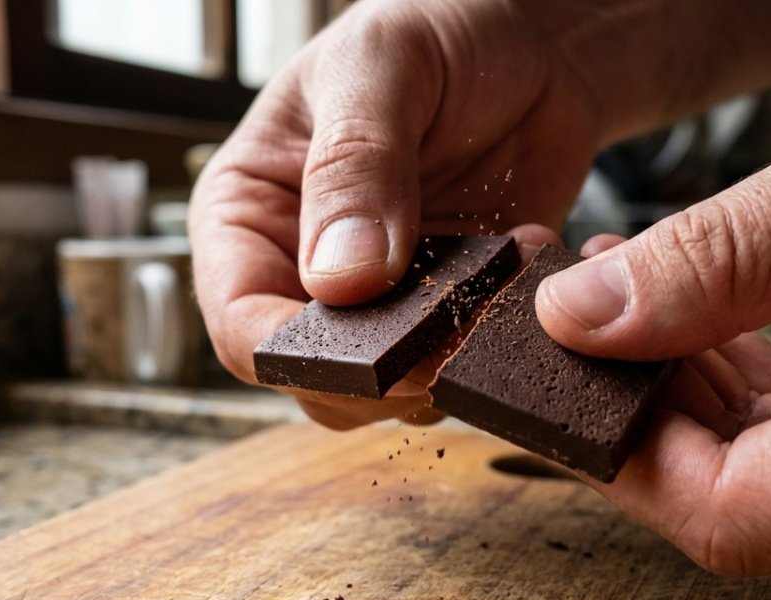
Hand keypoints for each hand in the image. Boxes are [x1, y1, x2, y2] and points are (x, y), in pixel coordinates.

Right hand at [189, 0, 770, 428]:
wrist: (530, 45)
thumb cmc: (436, 34)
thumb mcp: (379, 71)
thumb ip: (354, 167)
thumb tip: (339, 278)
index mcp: (249, 216)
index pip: (240, 324)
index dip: (295, 356)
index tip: (371, 351)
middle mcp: (301, 273)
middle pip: (312, 378)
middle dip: (383, 373)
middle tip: (456, 321)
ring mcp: (380, 303)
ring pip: (389, 393)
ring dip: (450, 359)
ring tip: (498, 275)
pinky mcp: (447, 315)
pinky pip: (461, 367)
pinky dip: (498, 341)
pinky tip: (525, 267)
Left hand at [536, 42, 770, 590]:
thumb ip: (728, 257)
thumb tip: (584, 321)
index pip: (730, 516)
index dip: (620, 448)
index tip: (556, 368)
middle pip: (742, 502)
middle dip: (643, 405)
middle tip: (576, 312)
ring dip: (690, 389)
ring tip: (631, 290)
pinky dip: (750, 388)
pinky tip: (706, 316)